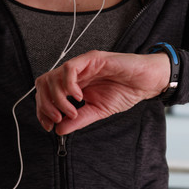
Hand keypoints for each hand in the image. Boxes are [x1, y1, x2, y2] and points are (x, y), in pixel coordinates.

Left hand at [35, 50, 169, 134]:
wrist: (146, 82)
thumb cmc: (125, 91)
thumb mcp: (98, 111)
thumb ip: (79, 119)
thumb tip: (58, 130)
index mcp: (73, 85)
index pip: (46, 93)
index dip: (42, 109)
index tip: (48, 125)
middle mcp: (74, 74)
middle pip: (44, 83)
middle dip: (45, 104)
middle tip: (57, 119)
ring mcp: (81, 65)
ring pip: (54, 76)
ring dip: (58, 98)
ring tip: (71, 111)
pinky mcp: (92, 58)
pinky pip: (70, 69)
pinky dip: (69, 85)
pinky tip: (79, 97)